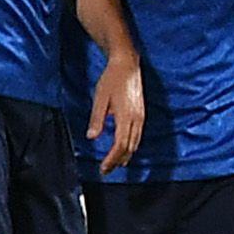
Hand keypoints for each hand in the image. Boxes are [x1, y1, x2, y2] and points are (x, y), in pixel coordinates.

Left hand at [89, 53, 145, 170]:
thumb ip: (97, 119)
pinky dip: (131, 146)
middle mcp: (136, 119)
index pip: (120, 145)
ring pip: (135, 143)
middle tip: (106, 170)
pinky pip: (138, 135)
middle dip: (118, 161)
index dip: (112, 159)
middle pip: (129, 147)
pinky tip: (124, 148)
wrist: (127, 64)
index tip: (103, 168)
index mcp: (126, 116)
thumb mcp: (100, 98)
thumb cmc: (112, 79)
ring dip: (125, 155)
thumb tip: (91, 137)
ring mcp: (140, 116)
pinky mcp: (141, 113)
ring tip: (115, 164)